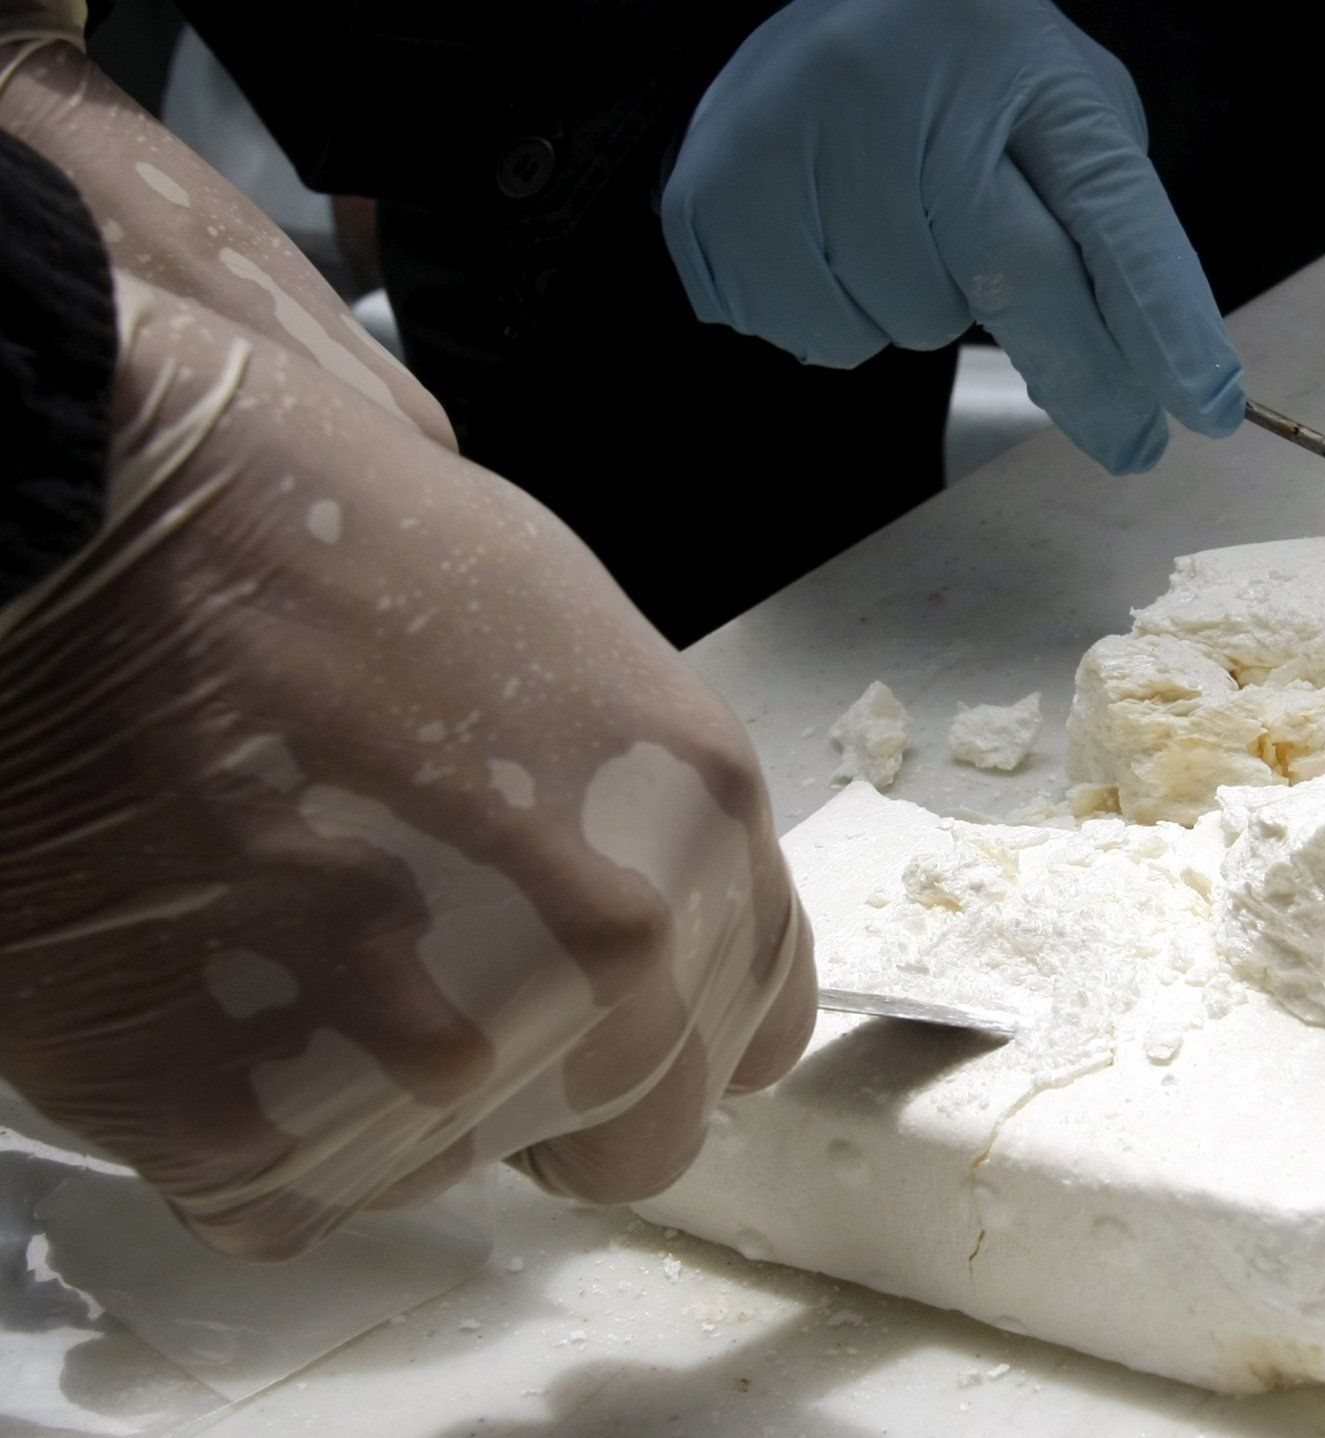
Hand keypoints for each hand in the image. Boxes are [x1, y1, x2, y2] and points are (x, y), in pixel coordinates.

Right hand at [0, 37, 814, 1258]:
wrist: (85, 522)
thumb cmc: (307, 527)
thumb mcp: (551, 621)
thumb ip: (619, 791)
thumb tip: (605, 861)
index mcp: (701, 821)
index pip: (753, 1024)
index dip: (670, 1033)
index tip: (592, 1017)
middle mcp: (616, 957)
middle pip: (631, 1137)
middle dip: (543, 1093)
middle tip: (420, 1002)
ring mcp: (448, 1054)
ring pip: (449, 1166)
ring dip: (381, 1102)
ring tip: (280, 962)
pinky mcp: (266, 1121)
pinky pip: (285, 1193)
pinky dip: (239, 1126)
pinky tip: (196, 999)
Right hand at [659, 0, 1244, 473]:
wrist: (823, 7)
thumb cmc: (963, 74)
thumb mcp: (1056, 105)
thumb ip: (1097, 221)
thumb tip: (1125, 380)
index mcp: (1016, 57)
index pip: (1103, 204)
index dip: (1158, 314)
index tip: (1204, 406)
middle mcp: (902, 82)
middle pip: (1013, 278)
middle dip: (1085, 376)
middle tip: (1128, 440)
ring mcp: (799, 130)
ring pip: (907, 321)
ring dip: (925, 310)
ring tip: (902, 230)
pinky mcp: (717, 191)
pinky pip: (818, 335)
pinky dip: (841, 319)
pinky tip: (834, 246)